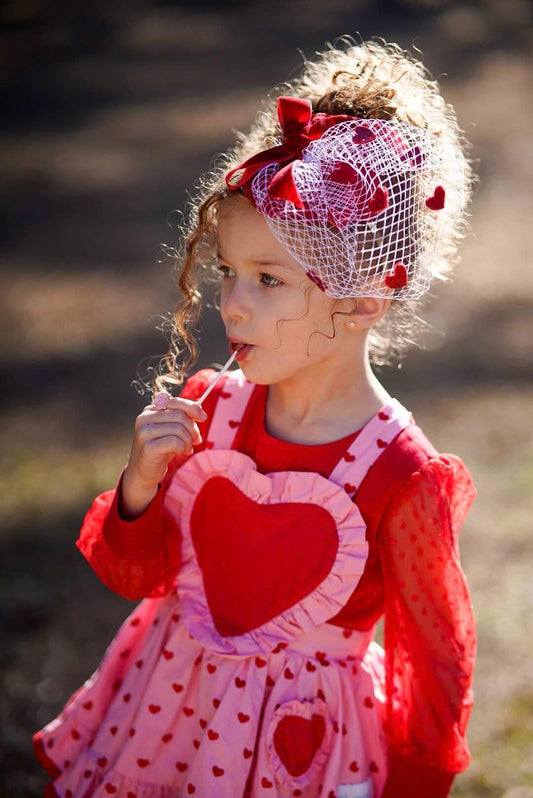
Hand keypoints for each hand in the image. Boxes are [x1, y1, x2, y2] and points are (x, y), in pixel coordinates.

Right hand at [120, 397, 207, 518]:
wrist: (144, 472)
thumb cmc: (162, 449)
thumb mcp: (172, 430)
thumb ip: (182, 418)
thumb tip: (200, 412)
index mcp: (150, 410)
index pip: (175, 401)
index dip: (192, 407)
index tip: (203, 417)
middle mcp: (144, 418)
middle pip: (179, 415)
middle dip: (193, 428)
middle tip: (196, 440)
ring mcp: (144, 432)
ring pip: (178, 429)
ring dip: (188, 440)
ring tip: (187, 448)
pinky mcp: (148, 447)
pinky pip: (174, 442)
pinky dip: (183, 447)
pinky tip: (181, 452)